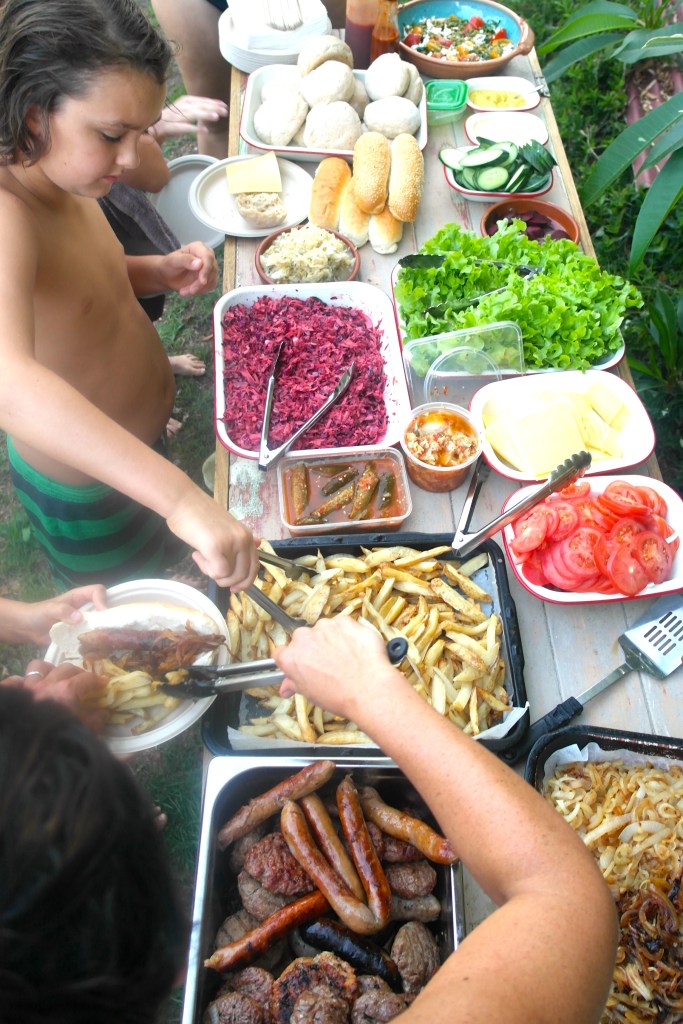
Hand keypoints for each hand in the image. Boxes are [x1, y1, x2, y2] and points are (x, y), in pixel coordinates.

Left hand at [1, 585, 107, 645]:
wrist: (26, 628)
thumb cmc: (36, 613)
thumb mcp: (49, 610)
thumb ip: (63, 611)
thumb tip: (80, 618)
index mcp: (78, 597)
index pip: (97, 591)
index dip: (102, 599)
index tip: (102, 613)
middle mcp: (83, 608)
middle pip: (103, 606)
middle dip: (108, 616)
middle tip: (109, 629)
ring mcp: (82, 621)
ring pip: (99, 622)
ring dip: (102, 630)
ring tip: (105, 640)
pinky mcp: (79, 634)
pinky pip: (91, 635)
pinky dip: (94, 641)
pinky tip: (95, 648)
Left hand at [2, 661, 107, 732]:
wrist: (30, 754)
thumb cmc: (62, 741)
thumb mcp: (86, 732)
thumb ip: (97, 720)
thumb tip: (104, 711)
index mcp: (67, 691)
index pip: (87, 678)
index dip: (98, 680)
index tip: (104, 683)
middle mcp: (47, 684)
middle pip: (66, 668)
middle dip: (79, 673)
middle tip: (84, 682)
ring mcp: (29, 688)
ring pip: (40, 666)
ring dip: (51, 670)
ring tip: (56, 678)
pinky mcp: (15, 695)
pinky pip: (15, 679)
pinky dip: (22, 681)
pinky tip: (29, 687)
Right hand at [152, 95, 228, 141]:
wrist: (155, 124)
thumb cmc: (174, 118)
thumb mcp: (188, 111)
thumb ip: (200, 111)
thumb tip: (214, 113)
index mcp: (186, 101)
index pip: (202, 100)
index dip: (213, 103)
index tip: (224, 106)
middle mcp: (182, 106)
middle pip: (200, 106)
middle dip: (212, 108)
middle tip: (225, 112)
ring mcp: (177, 115)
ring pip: (193, 114)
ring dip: (205, 115)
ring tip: (216, 117)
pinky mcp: (173, 126)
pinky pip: (185, 127)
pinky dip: (194, 129)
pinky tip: (204, 131)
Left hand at [160, 243, 217, 296]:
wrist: (168, 275)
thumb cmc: (170, 264)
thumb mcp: (174, 261)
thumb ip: (185, 260)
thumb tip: (200, 263)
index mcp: (199, 247)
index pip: (208, 257)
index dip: (206, 270)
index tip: (202, 281)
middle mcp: (207, 256)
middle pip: (211, 270)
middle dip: (200, 283)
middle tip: (190, 291)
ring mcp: (210, 267)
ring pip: (211, 280)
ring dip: (198, 289)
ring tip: (183, 291)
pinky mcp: (210, 278)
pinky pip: (210, 286)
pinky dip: (199, 291)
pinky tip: (189, 290)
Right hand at [166, 490, 259, 590]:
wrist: (182, 501)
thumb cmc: (199, 516)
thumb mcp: (225, 528)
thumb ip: (238, 542)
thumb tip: (258, 544)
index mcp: (247, 536)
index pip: (254, 567)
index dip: (245, 582)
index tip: (233, 588)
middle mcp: (244, 539)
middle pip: (243, 575)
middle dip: (226, 581)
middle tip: (210, 568)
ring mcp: (231, 543)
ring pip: (229, 576)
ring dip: (213, 573)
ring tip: (202, 556)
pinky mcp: (216, 547)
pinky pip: (218, 572)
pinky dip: (206, 570)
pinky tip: (198, 554)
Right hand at [273, 617, 399, 721]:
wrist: (368, 689)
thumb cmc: (337, 696)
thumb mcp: (310, 694)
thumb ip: (294, 684)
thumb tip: (284, 688)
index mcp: (291, 657)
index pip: (282, 652)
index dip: (294, 659)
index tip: (303, 664)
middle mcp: (304, 637)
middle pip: (303, 638)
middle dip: (313, 647)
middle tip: (327, 663)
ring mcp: (325, 626)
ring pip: (324, 630)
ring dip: (331, 638)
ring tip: (345, 656)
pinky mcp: (345, 621)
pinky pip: (343, 625)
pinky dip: (348, 633)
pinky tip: (356, 648)